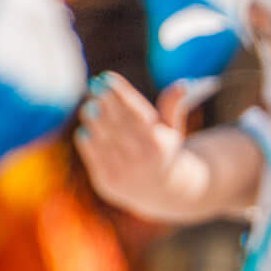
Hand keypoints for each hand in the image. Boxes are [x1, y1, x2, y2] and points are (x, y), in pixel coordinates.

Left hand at [74, 73, 208, 221]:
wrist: (163, 193)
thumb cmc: (164, 152)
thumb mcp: (173, 130)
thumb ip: (173, 106)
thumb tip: (183, 84)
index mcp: (159, 144)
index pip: (134, 112)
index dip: (119, 93)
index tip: (106, 77)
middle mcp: (141, 158)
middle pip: (116, 122)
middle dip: (103, 101)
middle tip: (94, 85)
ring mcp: (123, 171)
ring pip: (101, 137)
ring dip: (92, 119)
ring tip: (90, 106)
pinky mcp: (107, 181)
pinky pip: (92, 154)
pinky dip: (87, 138)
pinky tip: (87, 128)